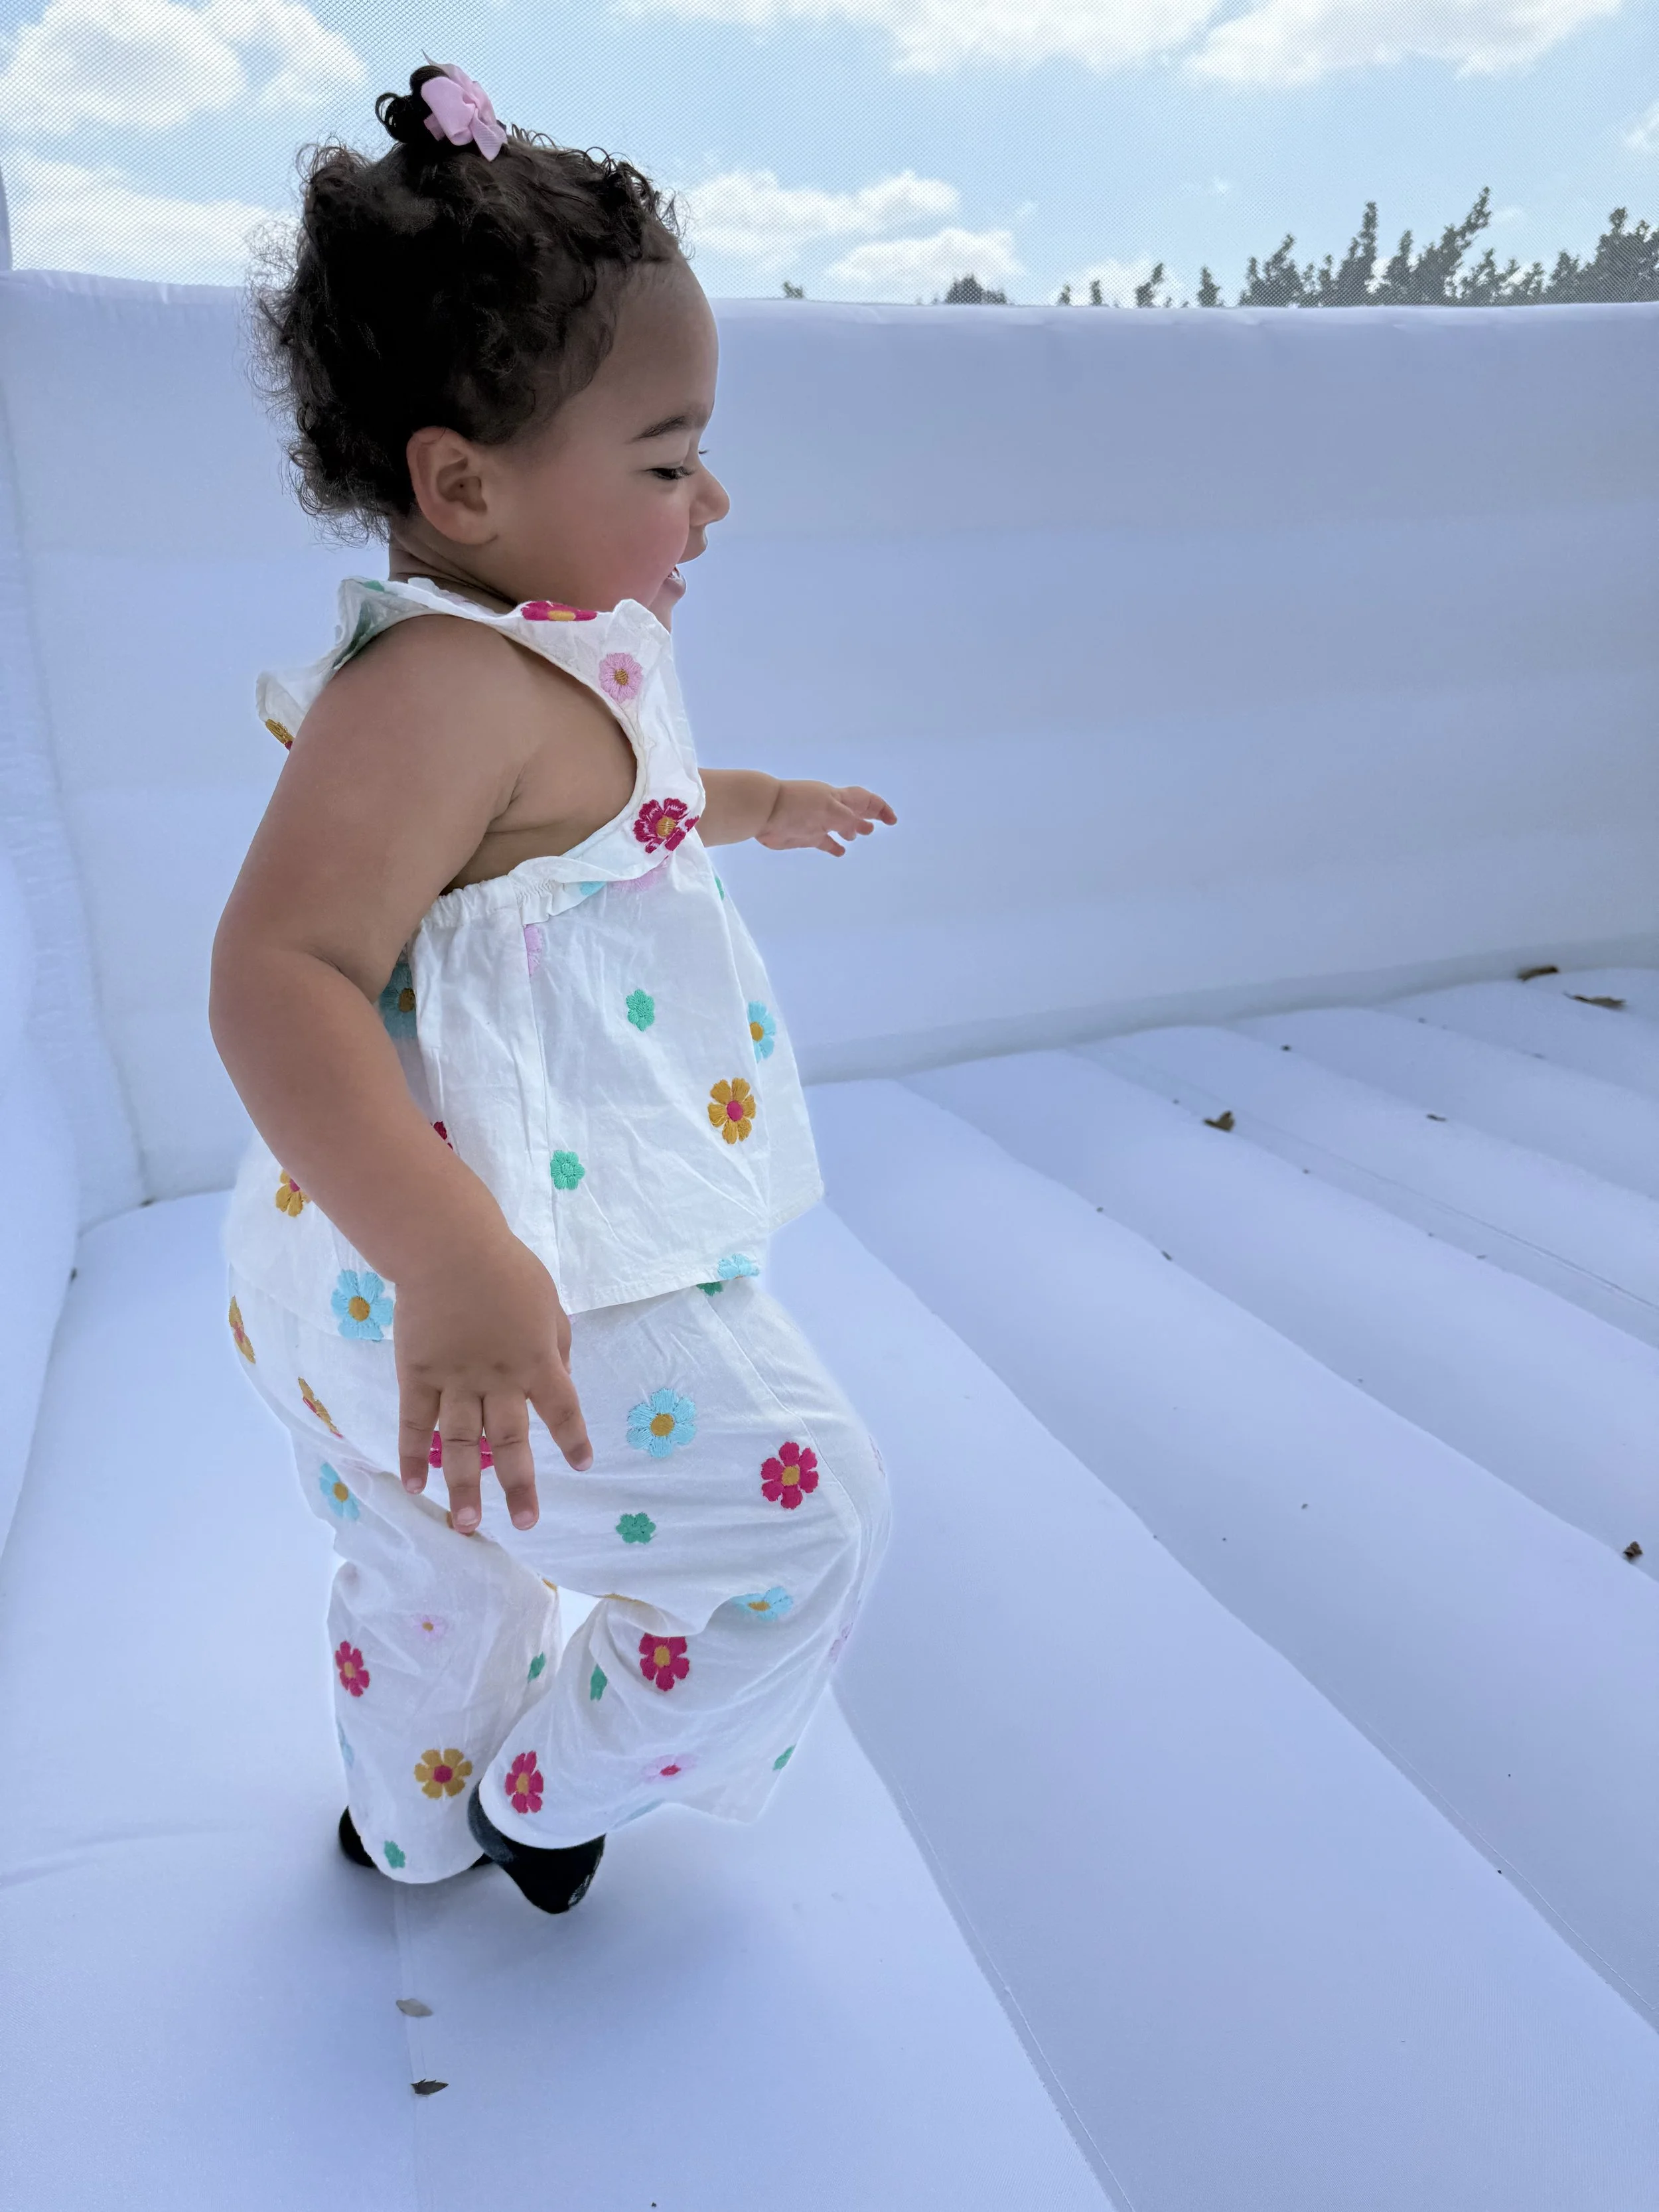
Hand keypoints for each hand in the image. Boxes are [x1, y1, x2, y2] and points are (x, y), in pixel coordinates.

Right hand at [394, 1230, 591, 1534]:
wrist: (448, 1247)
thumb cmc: (506, 1269)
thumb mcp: (548, 1303)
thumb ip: (555, 1344)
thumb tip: (559, 1379)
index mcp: (536, 1360)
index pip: (562, 1409)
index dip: (573, 1439)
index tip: (582, 1465)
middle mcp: (498, 1380)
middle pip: (511, 1441)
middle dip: (519, 1485)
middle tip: (527, 1523)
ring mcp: (454, 1382)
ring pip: (461, 1444)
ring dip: (463, 1487)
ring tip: (466, 1525)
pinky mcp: (417, 1376)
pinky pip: (414, 1423)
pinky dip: (412, 1456)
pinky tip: (414, 1487)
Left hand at [756, 780, 896, 856]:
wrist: (765, 810)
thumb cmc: (797, 805)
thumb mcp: (828, 809)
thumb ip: (846, 819)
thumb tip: (858, 828)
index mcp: (838, 798)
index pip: (865, 800)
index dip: (880, 809)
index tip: (891, 821)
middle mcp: (830, 809)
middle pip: (855, 811)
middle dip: (869, 816)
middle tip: (880, 825)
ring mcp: (818, 822)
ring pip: (840, 825)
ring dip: (852, 829)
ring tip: (861, 835)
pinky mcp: (806, 836)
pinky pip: (824, 841)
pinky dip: (833, 846)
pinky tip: (840, 852)